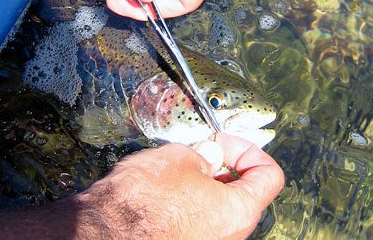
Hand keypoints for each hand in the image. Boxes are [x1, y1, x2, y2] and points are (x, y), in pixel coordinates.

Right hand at [74, 133, 284, 237]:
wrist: (102, 232)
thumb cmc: (140, 199)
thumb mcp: (178, 157)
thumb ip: (205, 155)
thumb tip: (209, 157)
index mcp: (238, 211)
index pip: (270, 176)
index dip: (248, 150)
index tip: (222, 143)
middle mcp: (230, 235)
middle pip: (243, 193)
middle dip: (222, 167)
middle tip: (196, 152)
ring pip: (217, 208)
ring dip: (202, 185)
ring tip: (174, 170)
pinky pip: (196, 222)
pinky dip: (186, 203)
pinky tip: (162, 191)